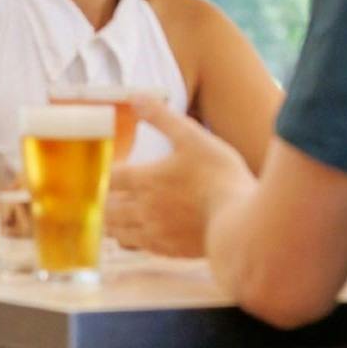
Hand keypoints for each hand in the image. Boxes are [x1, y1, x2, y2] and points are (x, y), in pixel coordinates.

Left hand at [107, 96, 253, 257]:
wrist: (244, 221)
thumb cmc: (220, 176)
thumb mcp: (193, 137)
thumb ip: (162, 117)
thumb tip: (136, 97)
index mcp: (144, 180)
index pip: (108, 177)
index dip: (103, 172)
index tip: (106, 168)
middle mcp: (142, 208)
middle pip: (105, 207)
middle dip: (102, 199)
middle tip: (105, 192)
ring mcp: (154, 232)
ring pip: (116, 230)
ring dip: (111, 221)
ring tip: (115, 213)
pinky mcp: (168, 250)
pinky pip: (137, 246)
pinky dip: (131, 238)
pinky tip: (139, 232)